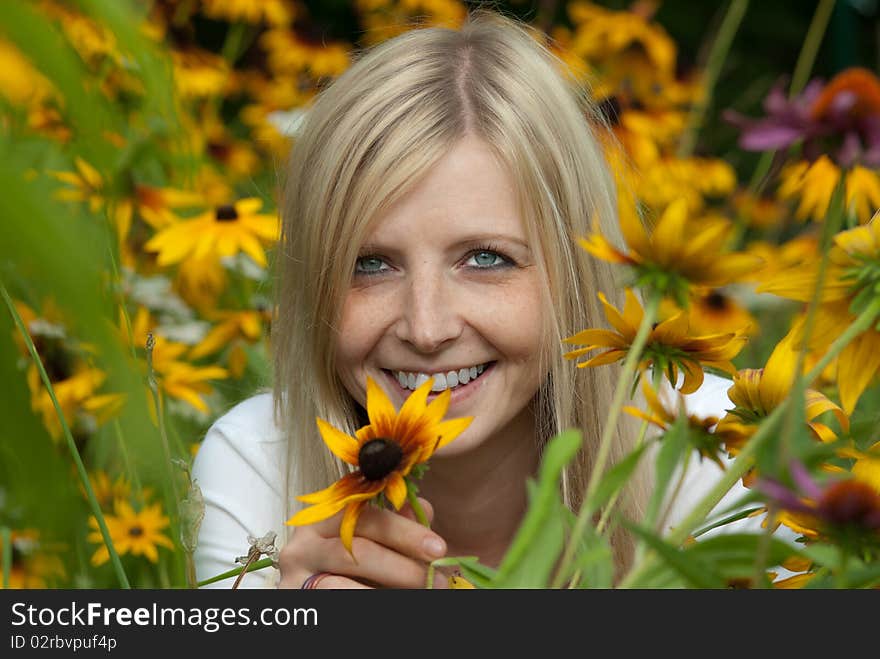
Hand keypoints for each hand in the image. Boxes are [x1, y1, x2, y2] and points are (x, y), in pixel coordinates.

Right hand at [277, 497, 447, 588]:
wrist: (318, 601)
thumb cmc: (352, 570)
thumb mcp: (374, 544)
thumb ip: (396, 526)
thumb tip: (423, 509)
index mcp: (325, 518)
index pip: (367, 518)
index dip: (406, 532)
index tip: (439, 548)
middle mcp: (304, 544)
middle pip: (358, 551)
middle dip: (403, 567)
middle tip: (436, 580)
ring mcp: (294, 577)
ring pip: (343, 585)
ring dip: (387, 593)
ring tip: (418, 596)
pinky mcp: (295, 602)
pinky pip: (334, 603)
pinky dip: (366, 602)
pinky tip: (390, 605)